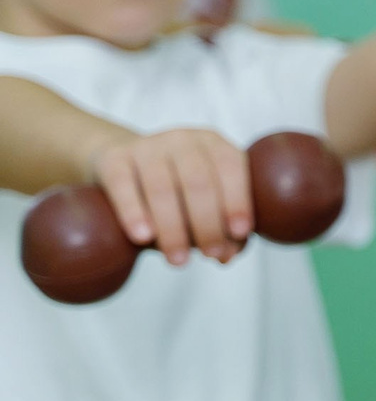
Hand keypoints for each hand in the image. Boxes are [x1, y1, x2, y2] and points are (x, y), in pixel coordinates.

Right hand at [90, 127, 252, 266]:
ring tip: (178, 260)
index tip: (238, 232)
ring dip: (173, 228)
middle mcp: (182, 140)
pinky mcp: (113, 159)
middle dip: (207, 223)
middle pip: (198, 182)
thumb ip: (225, 230)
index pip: (231, 168)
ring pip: (161, 188)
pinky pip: (123, 185)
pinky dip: (134, 213)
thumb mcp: (207, 205)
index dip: (237, 200)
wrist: (124, 168)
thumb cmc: (179, 193)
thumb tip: (228, 256)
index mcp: (214, 145)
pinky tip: (143, 238)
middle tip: (209, 255)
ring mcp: (146, 147)